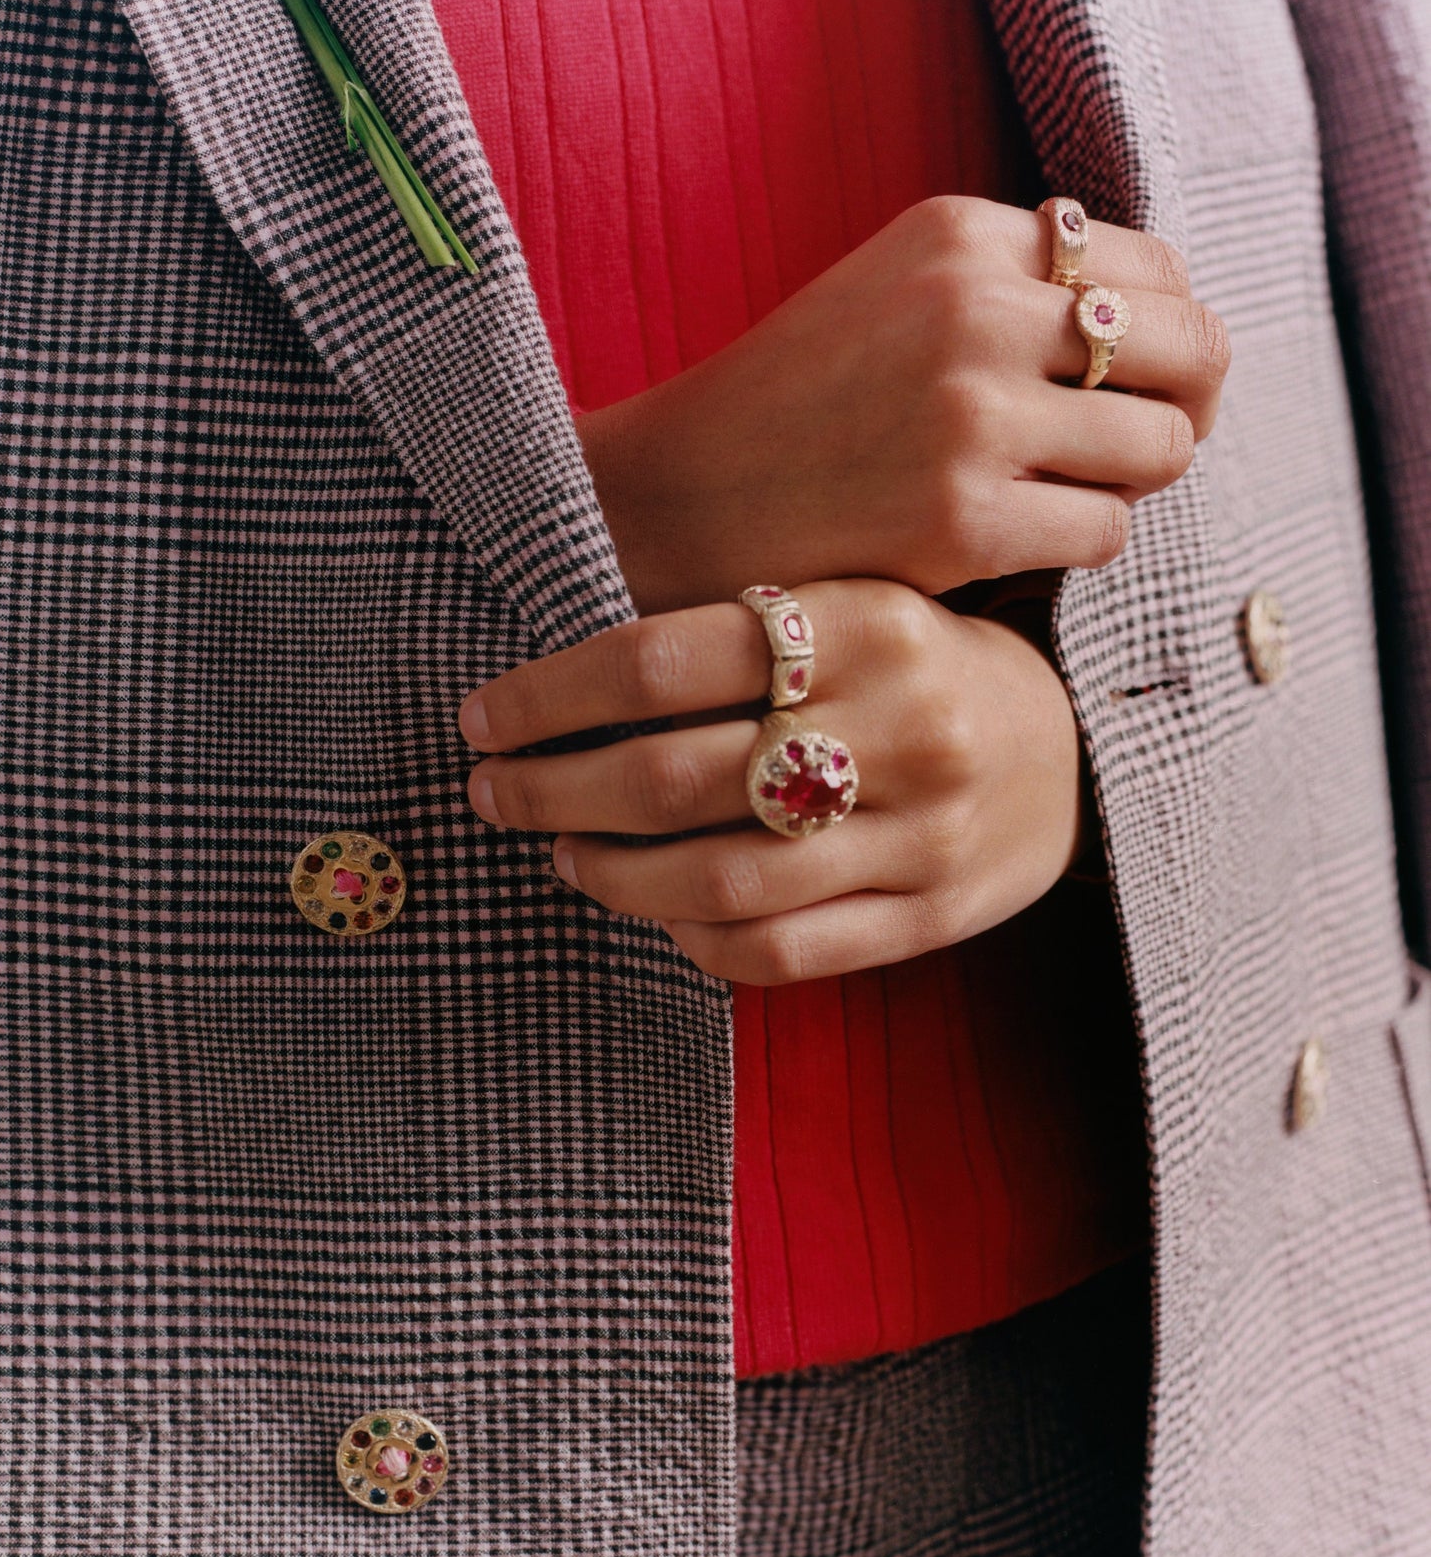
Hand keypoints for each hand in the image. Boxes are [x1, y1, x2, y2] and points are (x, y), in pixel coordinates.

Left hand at [458, 579, 1085, 984]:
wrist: (1070, 752)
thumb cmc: (920, 666)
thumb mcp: (852, 605)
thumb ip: (739, 626)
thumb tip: (559, 666)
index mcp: (872, 622)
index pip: (665, 657)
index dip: (551, 693)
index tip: (485, 714)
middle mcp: (904, 728)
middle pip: (674, 775)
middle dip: (552, 789)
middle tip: (492, 791)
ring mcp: (921, 836)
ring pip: (718, 879)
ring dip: (611, 874)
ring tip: (562, 853)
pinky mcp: (931, 917)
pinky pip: (782, 951)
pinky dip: (695, 939)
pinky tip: (654, 911)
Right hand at [575, 195, 1229, 614]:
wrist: (672, 499)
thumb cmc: (793, 406)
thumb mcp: (894, 291)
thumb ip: (1011, 286)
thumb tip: (1154, 332)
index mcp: (961, 235)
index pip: (1156, 269)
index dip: (1167, 337)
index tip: (1136, 385)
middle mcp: (976, 312)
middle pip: (1190, 351)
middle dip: (1182, 408)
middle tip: (1140, 450)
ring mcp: (971, 420)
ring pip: (1160, 449)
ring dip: (1128, 484)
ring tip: (1061, 496)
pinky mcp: (962, 523)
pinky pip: (1105, 533)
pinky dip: (1078, 544)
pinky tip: (1016, 541)